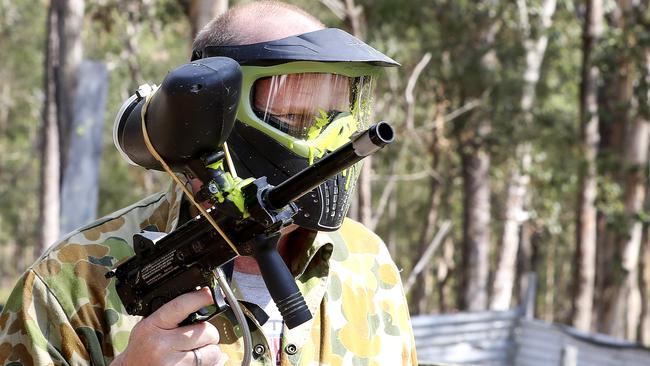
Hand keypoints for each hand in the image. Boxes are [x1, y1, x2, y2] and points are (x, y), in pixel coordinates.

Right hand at [112, 287, 226, 365]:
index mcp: (152, 327)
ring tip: (195, 351)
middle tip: (198, 337)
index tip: (209, 294)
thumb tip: (202, 302)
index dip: (199, 298)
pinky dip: (210, 363)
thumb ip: (169, 316)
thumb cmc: (141, 350)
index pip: (180, 307)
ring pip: (213, 352)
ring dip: (210, 351)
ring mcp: (173, 364)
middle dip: (208, 333)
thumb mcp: (147, 327)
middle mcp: (162, 346)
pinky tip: (195, 362)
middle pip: (206, 331)